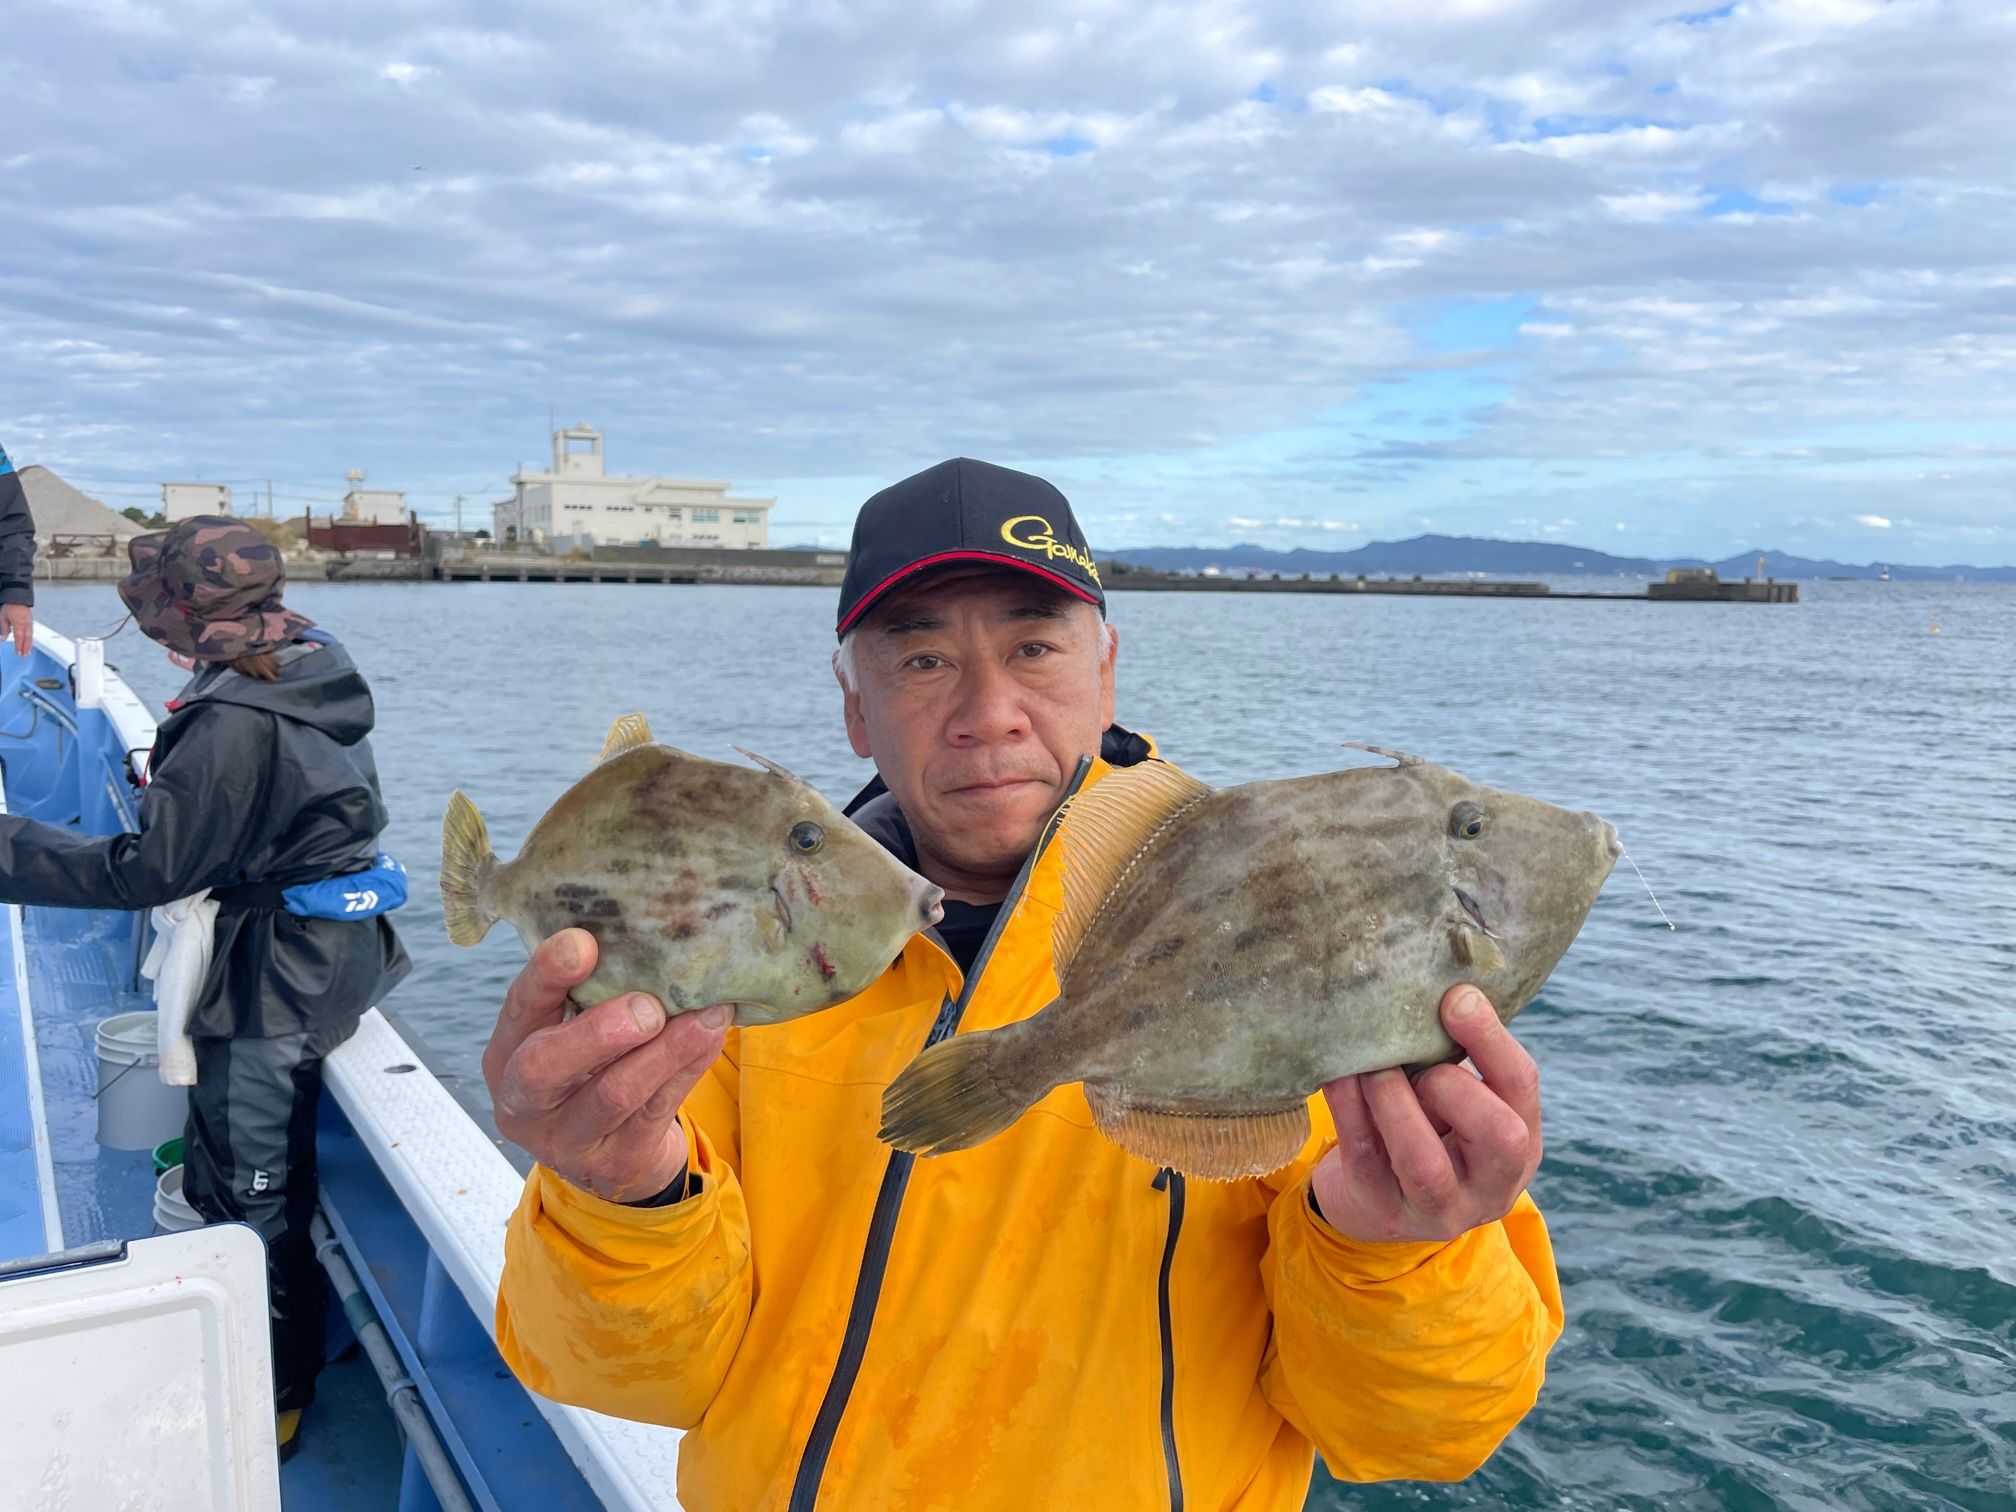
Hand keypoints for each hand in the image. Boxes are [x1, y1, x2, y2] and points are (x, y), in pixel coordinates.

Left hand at [2, 604, 29, 657]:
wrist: (18, 598)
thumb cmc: (11, 606)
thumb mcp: (3, 618)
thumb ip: (4, 628)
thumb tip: (3, 638)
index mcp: (19, 624)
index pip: (19, 638)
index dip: (18, 646)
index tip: (18, 653)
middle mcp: (26, 625)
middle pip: (27, 639)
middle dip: (26, 648)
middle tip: (25, 656)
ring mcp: (30, 623)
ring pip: (30, 637)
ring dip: (29, 645)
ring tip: (28, 652)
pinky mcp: (31, 622)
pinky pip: (31, 632)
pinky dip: (30, 639)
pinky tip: (29, 642)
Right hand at [483, 928, 730, 1203]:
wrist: (612, 1158)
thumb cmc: (593, 1068)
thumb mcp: (573, 1033)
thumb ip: (590, 993)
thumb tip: (648, 927)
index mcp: (507, 1054)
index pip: (518, 1009)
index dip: (546, 975)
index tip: (583, 941)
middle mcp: (524, 1103)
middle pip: (545, 1068)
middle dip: (598, 1032)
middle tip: (648, 1007)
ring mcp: (568, 1140)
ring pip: (615, 1093)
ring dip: (666, 1050)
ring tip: (709, 1014)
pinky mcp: (618, 1162)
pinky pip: (658, 1109)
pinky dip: (689, 1066)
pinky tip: (713, 1035)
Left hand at [1310, 986, 1541, 1245]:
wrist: (1377, 1202)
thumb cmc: (1426, 1128)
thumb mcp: (1458, 1101)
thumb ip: (1458, 1055)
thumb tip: (1441, 988)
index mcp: (1521, 1145)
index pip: (1523, 1085)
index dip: (1491, 1038)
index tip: (1454, 998)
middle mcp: (1490, 1186)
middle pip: (1501, 1136)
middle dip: (1454, 1086)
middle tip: (1418, 1067)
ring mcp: (1436, 1209)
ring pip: (1423, 1159)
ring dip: (1394, 1099)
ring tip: (1373, 1067)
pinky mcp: (1381, 1210)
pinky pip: (1364, 1156)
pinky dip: (1349, 1108)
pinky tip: (1337, 1075)